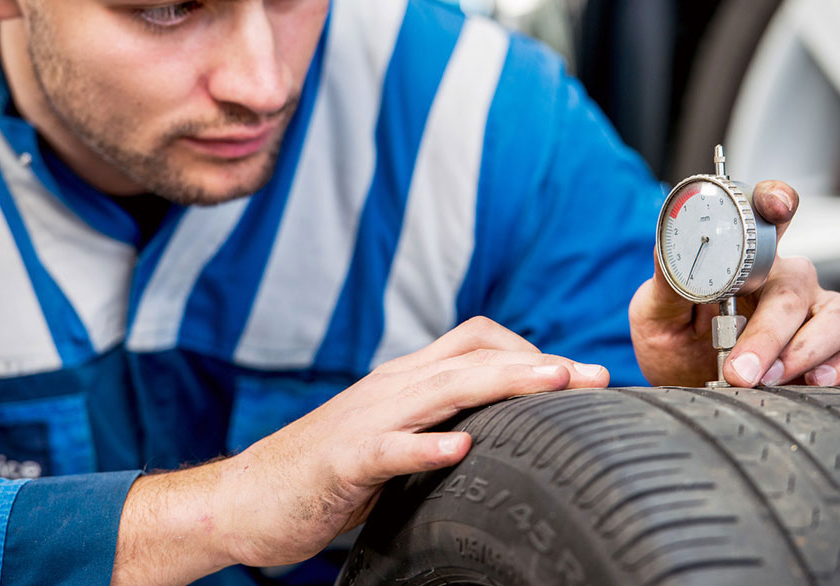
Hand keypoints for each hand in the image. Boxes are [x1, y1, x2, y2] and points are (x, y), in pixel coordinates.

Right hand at [112, 317, 608, 584]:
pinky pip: (388, 448)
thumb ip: (436, 424)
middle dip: (538, 362)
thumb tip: (497, 431)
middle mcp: (391, 388)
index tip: (576, 376)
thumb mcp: (392, 438)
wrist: (245, 498)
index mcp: (405, 382)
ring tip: (554, 385)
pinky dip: (424, 447)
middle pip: (472, 355)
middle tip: (594, 377)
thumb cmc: (326, 473)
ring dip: (502, 383)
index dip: (529, 351)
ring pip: (442, 389)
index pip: (475, 342)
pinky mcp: (342, 462)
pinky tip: (458, 451)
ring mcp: (366, 421)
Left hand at [629, 180, 839, 388]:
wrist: (682, 389)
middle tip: (739, 371)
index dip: (775, 202)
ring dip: (809, 351)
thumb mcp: (655, 314)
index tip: (775, 208)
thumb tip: (669, 250)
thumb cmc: (671, 345)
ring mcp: (816, 314)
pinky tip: (816, 383)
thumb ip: (669, 282)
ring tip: (774, 380)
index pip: (767, 217)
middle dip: (770, 333)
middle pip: (797, 286)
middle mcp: (785, 281)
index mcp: (744, 261)